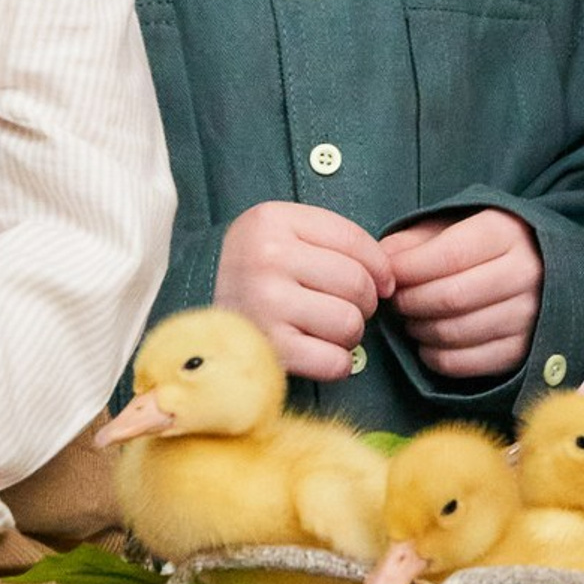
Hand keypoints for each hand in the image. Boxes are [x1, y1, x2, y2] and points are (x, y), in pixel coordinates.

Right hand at [214, 203, 391, 382]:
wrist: (194, 313)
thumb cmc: (255, 273)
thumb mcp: (283, 234)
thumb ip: (334, 241)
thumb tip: (388, 278)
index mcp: (272, 221)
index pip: (355, 242)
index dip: (380, 267)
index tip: (383, 282)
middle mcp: (266, 258)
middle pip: (356, 284)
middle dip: (364, 302)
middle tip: (348, 308)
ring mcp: (264, 304)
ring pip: (349, 323)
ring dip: (350, 333)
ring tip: (329, 329)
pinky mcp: (267, 348)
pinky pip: (334, 361)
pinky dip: (338, 363)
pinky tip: (322, 353)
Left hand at [387, 210, 543, 377]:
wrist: (538, 270)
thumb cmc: (482, 246)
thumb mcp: (454, 227)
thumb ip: (415, 240)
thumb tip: (383, 260)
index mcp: (507, 233)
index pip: (449, 255)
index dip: (408, 269)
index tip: (389, 275)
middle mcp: (525, 273)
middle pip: (450, 297)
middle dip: (410, 302)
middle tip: (397, 300)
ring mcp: (528, 316)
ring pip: (454, 332)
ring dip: (419, 329)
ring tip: (412, 318)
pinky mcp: (521, 351)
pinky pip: (463, 363)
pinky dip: (433, 356)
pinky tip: (428, 341)